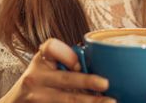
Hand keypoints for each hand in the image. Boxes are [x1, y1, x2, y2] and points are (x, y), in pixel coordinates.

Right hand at [0, 38, 115, 102]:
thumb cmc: (38, 81)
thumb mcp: (44, 66)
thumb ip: (63, 61)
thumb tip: (99, 60)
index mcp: (40, 61)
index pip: (52, 48)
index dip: (67, 55)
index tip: (79, 64)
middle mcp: (35, 78)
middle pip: (65, 79)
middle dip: (87, 81)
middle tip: (106, 83)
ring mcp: (37, 98)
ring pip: (67, 100)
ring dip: (90, 101)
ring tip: (110, 102)